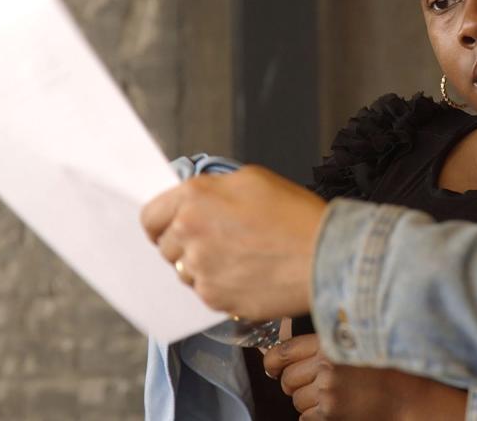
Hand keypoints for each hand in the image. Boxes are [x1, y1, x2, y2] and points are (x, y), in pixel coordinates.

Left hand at [140, 165, 326, 319]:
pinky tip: (250, 276)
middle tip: (221, 242)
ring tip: (241, 260)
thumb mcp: (254, 179)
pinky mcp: (215, 299)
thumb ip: (214, 188)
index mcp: (195, 197)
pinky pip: (207, 294)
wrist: (327, 257)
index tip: (170, 228)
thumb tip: (198, 201)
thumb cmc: (298, 216)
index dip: (160, 223)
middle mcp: (189, 233)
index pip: (149, 216)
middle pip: (166, 247)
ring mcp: (200, 269)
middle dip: (187, 245)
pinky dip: (223, 288)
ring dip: (204, 268)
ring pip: (186, 273)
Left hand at [264, 334, 467, 420]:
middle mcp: (327, 364)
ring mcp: (329, 390)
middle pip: (286, 380)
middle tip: (312, 385)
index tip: (273, 368)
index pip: (282, 352)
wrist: (408, 396)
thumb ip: (323, 344)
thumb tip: (282, 353)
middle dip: (293, 386)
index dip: (272, 363)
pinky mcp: (331, 412)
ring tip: (330, 396)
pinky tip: (333, 409)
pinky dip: (314, 417)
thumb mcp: (355, 343)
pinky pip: (305, 418)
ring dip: (307, 403)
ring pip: (295, 402)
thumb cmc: (385, 369)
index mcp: (331, 342)